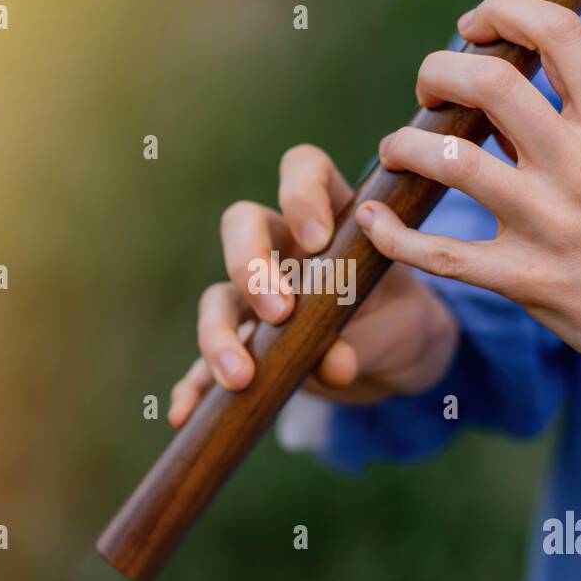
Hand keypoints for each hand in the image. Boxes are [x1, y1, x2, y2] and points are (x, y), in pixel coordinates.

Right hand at [168, 144, 459, 427]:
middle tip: (280, 312)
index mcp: (329, 218)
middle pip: (241, 224)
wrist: (391, 357)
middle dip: (250, 264)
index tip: (316, 240)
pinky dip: (195, 385)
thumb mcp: (396, 328)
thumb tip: (334, 363)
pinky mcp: (243, 343)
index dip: (301, 193)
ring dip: (219, 333)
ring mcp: (254, 296)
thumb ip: (367, 338)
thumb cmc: (397, 320)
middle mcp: (283, 247)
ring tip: (239, 376)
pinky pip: (206, 360)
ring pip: (218, 295)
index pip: (303, 169)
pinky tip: (183, 411)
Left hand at [353, 0, 580, 402]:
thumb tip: (507, 74)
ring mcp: (551, 224)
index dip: (504, 10)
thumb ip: (578, 117)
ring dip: (406, 146)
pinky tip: (374, 220)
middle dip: (437, 73)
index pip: (559, 31)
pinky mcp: (527, 281)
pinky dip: (393, 235)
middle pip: (488, 85)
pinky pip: (440, 254)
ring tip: (398, 151)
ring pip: (451, 161)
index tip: (474, 25)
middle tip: (427, 91)